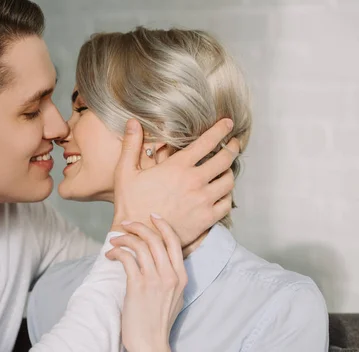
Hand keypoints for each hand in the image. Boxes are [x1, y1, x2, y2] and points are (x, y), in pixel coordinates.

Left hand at [106, 218, 186, 351]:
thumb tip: (162, 257)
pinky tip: (111, 255)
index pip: (174, 241)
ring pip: (139, 245)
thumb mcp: (176, 295)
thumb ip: (172, 275)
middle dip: (139, 226)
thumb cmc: (159, 319)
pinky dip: (116, 252)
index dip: (163, 225)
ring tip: (114, 241)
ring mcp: (154, 280)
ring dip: (124, 238)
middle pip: (155, 239)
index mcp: (182, 276)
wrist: (150, 341)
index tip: (153, 216)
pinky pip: (126, 258)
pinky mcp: (137, 286)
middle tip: (126, 223)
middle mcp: (170, 275)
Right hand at [111, 118, 239, 245]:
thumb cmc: (130, 204)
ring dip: (230, 171)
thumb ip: (131, 144)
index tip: (228, 123)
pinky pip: (227, 203)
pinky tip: (223, 192)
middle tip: (233, 143)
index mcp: (178, 167)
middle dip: (231, 148)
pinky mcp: (206, 219)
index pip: (207, 142)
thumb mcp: (125, 171)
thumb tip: (132, 122)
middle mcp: (195, 182)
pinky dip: (227, 195)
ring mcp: (203, 201)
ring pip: (228, 181)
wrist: (138, 236)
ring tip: (227, 168)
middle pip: (224, 159)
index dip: (220, 130)